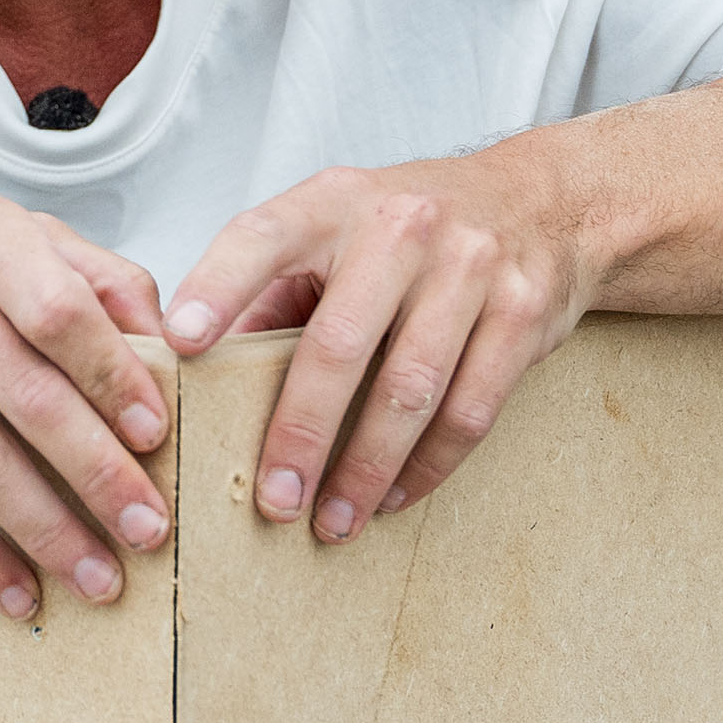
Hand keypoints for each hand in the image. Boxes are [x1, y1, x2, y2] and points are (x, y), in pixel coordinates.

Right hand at [0, 192, 174, 618]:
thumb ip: (87, 270)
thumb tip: (171, 333)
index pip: (62, 313)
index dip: (115, 377)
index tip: (158, 434)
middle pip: (29, 397)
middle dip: (98, 473)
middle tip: (149, 528)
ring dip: (45, 530)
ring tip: (99, 577)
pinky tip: (15, 590)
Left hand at [161, 153, 589, 542]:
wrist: (543, 201)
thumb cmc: (411, 229)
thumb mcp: (337, 228)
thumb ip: (275, 291)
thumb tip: (208, 375)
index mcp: (334, 202)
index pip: (262, 236)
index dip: (218, 287)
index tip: (180, 342)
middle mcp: (402, 227)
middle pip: (340, 343)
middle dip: (300, 432)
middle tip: (273, 500)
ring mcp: (470, 268)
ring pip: (410, 389)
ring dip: (367, 469)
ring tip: (333, 521)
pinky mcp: (522, 313)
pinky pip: (470, 408)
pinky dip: (429, 465)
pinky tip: (395, 496)